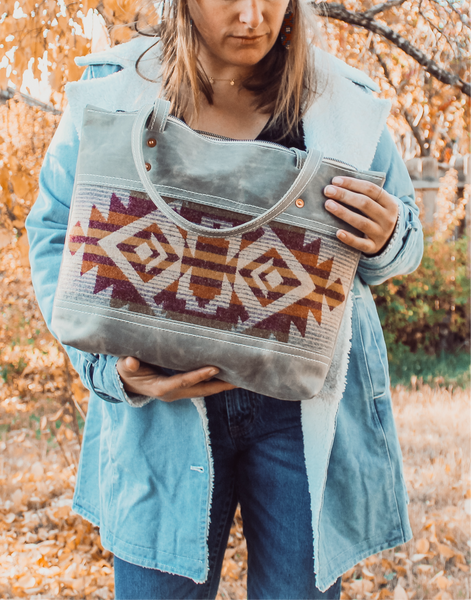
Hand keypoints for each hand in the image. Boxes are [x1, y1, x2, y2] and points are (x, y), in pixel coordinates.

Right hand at [117, 357, 236, 402]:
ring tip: (242, 377)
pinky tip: (228, 374)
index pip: (183, 382)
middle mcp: (173, 393)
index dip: (199, 376)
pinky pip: (202, 386)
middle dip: (220, 386)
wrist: (125, 382)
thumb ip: (127, 365)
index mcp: (160, 388)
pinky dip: (215, 381)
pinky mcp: (182, 387)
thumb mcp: (123, 367)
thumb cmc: (125, 371)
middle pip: (201, 390)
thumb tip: (131, 362)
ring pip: (205, 389)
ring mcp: (179, 392)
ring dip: (222, 385)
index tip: (215, 368)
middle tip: (240, 379)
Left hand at [324, 176, 398, 254]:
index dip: (352, 183)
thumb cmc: (377, 216)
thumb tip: (338, 183)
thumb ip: (364, 194)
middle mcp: (387, 218)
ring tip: (328, 205)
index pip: (371, 189)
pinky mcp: (373, 247)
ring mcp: (381, 234)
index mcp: (390, 203)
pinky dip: (349, 238)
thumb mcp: (378, 204)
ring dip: (343, 212)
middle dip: (344, 195)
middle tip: (328, 190)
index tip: (335, 180)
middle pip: (365, 204)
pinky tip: (338, 232)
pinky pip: (361, 244)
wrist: (391, 240)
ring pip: (361, 222)